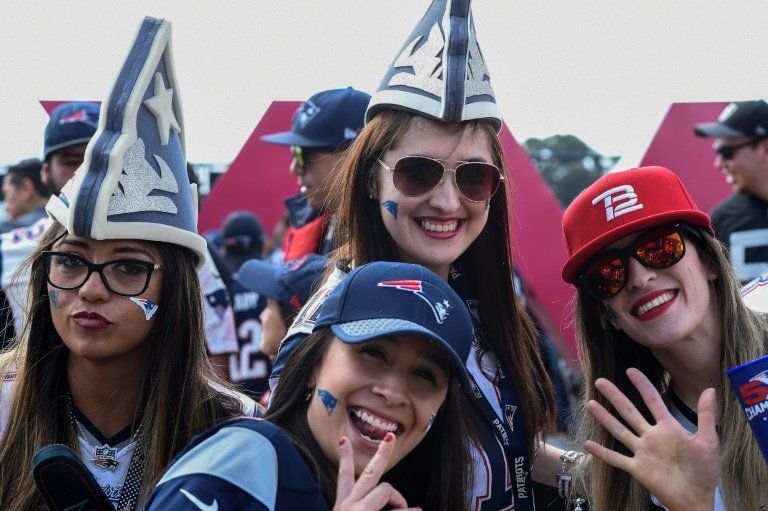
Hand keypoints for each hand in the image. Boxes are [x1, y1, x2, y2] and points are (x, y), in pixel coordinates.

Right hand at [333, 433, 420, 510]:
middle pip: (369, 472)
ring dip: (401, 501)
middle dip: (381, 453)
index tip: (344, 439)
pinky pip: (396, 510)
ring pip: (385, 489)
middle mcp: (348, 505)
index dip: (344, 457)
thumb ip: (361, 509)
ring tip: (415, 510)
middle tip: (391, 437)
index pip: (344, 476)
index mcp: (342, 506)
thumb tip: (384, 506)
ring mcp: (358, 510)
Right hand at [584, 368, 719, 510]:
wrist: (697, 500)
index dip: (643, 385)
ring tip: (590, 403)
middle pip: (630, 411)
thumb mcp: (708, 441)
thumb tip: (709, 389)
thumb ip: (705, 416)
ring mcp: (643, 452)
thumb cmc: (705, 472)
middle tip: (600, 381)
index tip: (630, 370)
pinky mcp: (637, 469)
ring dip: (605, 418)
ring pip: (619, 430)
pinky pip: (616, 459)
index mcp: (668, 428)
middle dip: (615, 396)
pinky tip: (588, 444)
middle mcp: (651, 437)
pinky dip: (602, 452)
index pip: (653, 401)